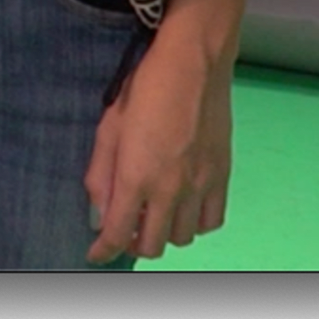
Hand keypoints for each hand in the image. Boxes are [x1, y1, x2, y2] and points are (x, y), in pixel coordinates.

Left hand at [85, 35, 233, 263]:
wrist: (193, 63)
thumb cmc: (144, 87)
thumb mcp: (109, 127)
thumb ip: (101, 174)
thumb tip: (99, 211)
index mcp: (137, 177)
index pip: (118, 233)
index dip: (104, 251)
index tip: (96, 255)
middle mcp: (171, 189)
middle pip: (153, 244)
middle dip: (134, 243)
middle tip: (125, 227)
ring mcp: (201, 185)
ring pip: (184, 238)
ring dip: (165, 232)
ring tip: (154, 213)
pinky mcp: (222, 176)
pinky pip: (212, 221)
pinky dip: (195, 223)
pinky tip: (184, 206)